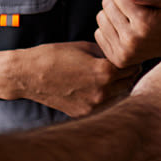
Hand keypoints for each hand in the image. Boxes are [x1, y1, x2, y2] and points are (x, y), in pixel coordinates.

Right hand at [6, 42, 134, 117]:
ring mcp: (92, 106)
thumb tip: (119, 56)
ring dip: (119, 87)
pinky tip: (98, 87)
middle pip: (128, 83)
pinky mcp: (82, 113)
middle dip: (129, 73)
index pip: (131, 67)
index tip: (131, 56)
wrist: (29, 75)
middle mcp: (101, 92)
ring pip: (118, 96)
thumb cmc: (54, 56)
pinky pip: (103, 105)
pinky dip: (105, 96)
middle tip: (126, 66)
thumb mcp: (84, 47)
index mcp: (104, 73)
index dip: (132, 60)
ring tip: (114, 77)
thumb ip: (106, 53)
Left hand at [95, 0, 160, 67]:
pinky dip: (109, 29)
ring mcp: (123, 52)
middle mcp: (132, 40)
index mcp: (145, 23)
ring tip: (127, 18)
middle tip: (132, 8)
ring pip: (101, 18)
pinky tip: (123, 31)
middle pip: (107, 5)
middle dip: (118, 2)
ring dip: (112, 14)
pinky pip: (99, 33)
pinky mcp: (117, 59)